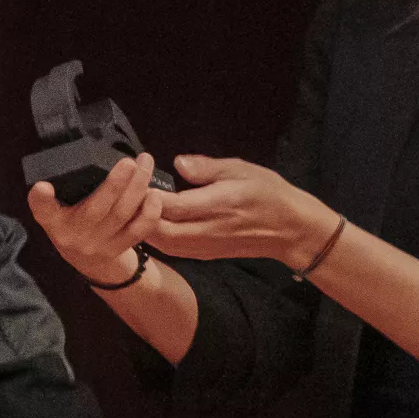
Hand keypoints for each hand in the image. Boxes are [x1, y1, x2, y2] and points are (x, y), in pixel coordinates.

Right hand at [24, 153, 163, 284]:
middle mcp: (72, 235)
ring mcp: (97, 245)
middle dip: (116, 183)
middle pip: (96, 208)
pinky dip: (150, 212)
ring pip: (121, 215)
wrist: (90, 263)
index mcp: (53, 220)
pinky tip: (154, 194)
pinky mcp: (118, 250)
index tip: (42, 187)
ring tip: (146, 165)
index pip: (42, 209)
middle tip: (130, 161)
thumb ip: (65, 188)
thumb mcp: (60, 210)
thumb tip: (88, 152)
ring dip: (138, 188)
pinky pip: (138, 230)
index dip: (40, 199)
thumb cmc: (74, 225)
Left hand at [142, 155, 332, 268]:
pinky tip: (150, 222)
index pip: (173, 206)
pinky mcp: (206, 254)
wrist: (289, 229)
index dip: (149, 195)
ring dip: (145, 228)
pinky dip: (157, 237)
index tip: (136, 178)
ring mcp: (206, 246)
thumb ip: (207, 168)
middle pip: (161, 231)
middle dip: (140, 215)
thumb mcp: (241, 169)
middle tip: (129, 194)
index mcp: (217, 205)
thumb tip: (177, 163)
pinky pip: (174, 250)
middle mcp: (208, 230)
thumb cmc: (268, 193)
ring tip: (135, 207)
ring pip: (164, 244)